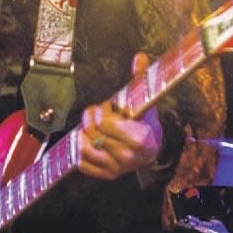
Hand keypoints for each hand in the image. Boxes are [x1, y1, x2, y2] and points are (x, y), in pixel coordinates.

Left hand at [78, 52, 162, 179]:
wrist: (152, 151)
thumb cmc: (145, 122)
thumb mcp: (145, 102)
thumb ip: (140, 80)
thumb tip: (139, 56)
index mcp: (140, 139)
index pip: (106, 123)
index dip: (103, 110)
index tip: (109, 107)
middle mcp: (128, 157)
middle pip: (93, 132)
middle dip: (92, 118)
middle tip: (98, 114)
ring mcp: (116, 169)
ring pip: (84, 147)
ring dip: (83, 134)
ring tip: (93, 127)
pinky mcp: (106, 175)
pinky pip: (81, 162)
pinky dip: (81, 149)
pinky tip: (91, 140)